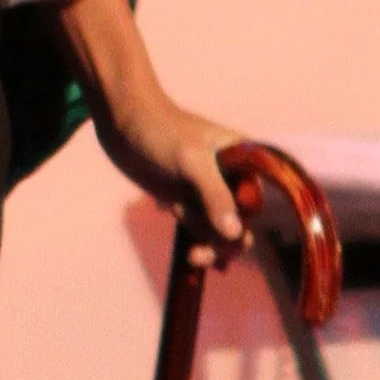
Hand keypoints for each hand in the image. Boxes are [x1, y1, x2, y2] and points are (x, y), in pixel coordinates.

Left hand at [56, 0, 242, 250]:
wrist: (121, 121)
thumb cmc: (160, 132)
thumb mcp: (191, 162)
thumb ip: (215, 196)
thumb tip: (235, 234)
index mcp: (243, 158)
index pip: (257, 197)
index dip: (248, 219)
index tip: (232, 238)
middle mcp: (230, 174)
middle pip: (241, 218)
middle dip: (227, 240)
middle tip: (207, 255)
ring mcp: (206, 188)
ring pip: (219, 226)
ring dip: (211, 245)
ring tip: (194, 257)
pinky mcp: (185, 198)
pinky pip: (199, 226)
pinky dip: (199, 241)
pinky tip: (195, 258)